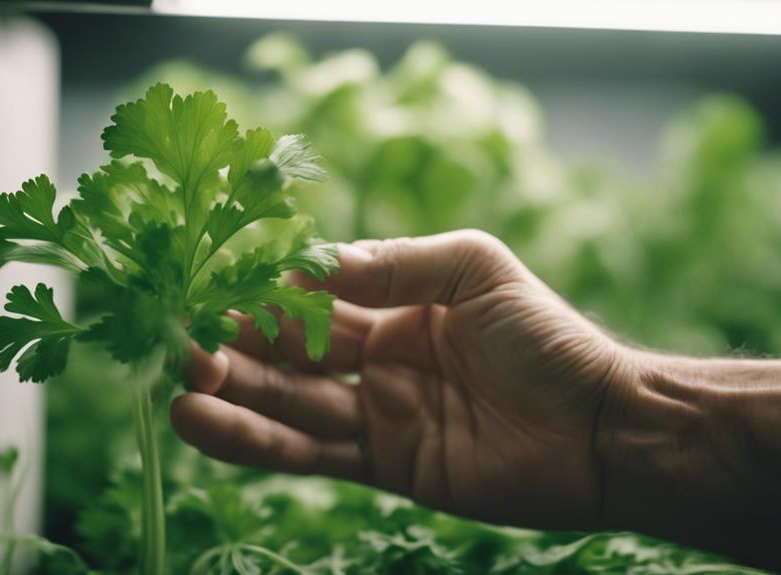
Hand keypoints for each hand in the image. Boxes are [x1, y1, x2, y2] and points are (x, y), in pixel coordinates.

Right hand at [171, 230, 631, 529]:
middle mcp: (380, 360)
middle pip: (291, 354)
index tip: (213, 292)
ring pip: (291, 405)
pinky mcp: (387, 466)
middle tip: (180, 344)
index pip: (314, 299)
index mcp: (398, 306)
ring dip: (233, 397)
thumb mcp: (475, 270)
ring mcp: (381, 415)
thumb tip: (312, 265)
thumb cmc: (549, 339)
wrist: (602, 427)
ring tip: (178, 388)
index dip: (265, 297)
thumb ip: (397, 263)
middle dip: (236, 349)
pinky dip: (259, 443)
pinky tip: (208, 426)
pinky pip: (313, 454)